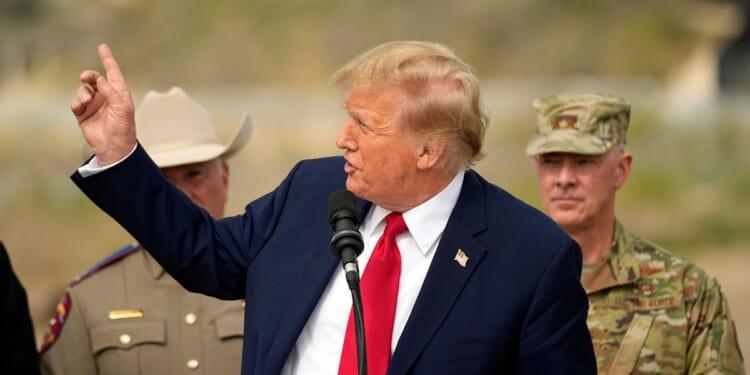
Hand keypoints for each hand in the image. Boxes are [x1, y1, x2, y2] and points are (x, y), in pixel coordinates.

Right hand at [71, 44, 135, 165]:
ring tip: (86, 101)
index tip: (102, 47)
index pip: (113, 73)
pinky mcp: (84, 115)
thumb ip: (111, 91)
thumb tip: (100, 79)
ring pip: (83, 90)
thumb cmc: (123, 128)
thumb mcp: (122, 108)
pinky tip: (80, 107)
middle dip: (89, 75)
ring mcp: (94, 105)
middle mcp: (106, 97)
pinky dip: (76, 103)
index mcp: (119, 94)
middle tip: (86, 77)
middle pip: (94, 79)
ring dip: (83, 93)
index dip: (108, 60)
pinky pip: (76, 103)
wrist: (114, 148)